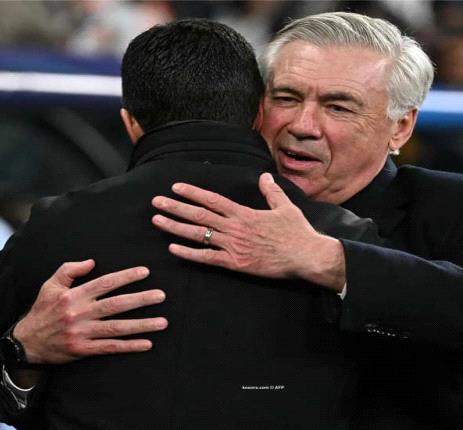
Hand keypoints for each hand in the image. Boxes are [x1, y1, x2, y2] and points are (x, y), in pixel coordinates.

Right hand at [14, 260, 167, 364]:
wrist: (26, 342)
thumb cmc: (42, 310)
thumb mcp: (50, 285)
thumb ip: (69, 270)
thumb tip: (92, 261)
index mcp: (73, 296)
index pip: (104, 283)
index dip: (126, 277)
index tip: (145, 272)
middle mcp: (79, 313)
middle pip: (115, 305)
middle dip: (141, 300)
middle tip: (161, 295)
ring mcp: (82, 333)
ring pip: (117, 328)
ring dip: (142, 325)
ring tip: (163, 322)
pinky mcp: (83, 350)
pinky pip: (110, 348)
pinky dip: (129, 346)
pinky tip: (147, 343)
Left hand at [151, 173, 345, 290]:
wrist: (306, 256)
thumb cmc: (297, 232)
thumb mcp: (285, 207)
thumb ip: (271, 192)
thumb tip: (265, 177)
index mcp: (245, 213)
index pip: (212, 200)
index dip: (192, 193)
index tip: (175, 188)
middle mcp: (235, 227)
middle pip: (199, 215)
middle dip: (175, 208)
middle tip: (156, 202)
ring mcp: (234, 246)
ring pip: (199, 235)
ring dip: (175, 227)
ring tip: (157, 221)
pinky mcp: (236, 264)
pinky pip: (207, 258)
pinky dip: (189, 253)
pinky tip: (173, 248)